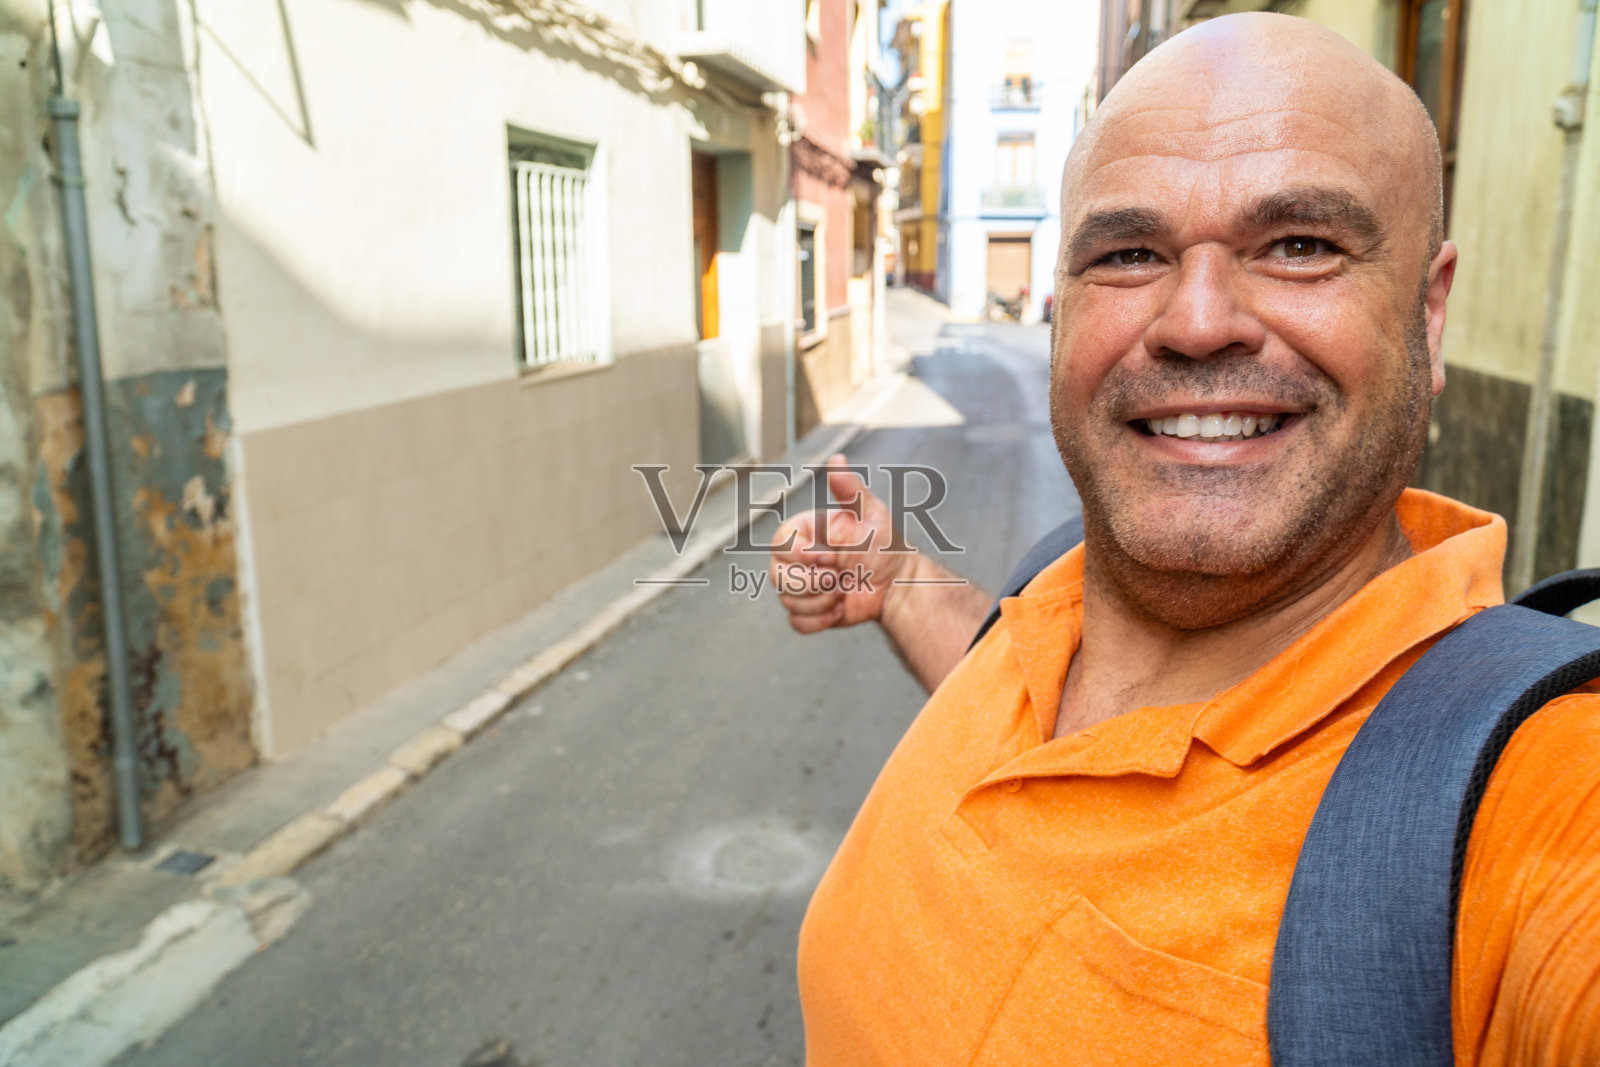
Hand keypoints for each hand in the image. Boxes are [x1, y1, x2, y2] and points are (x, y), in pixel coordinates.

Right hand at [770, 454, 913, 632]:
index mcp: (804, 533)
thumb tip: (836, 460)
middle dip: (815, 582)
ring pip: (787, 601)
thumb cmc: (885, 546)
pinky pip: (797, 622)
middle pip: (777, 576)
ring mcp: (800, 586)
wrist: (897, 585)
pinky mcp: (808, 611)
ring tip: (845, 591)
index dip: (804, 556)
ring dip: (822, 601)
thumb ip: (850, 490)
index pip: (779, 545)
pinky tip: (842, 607)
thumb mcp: (871, 514)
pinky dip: (821, 619)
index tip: (833, 557)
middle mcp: (796, 559)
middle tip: (841, 576)